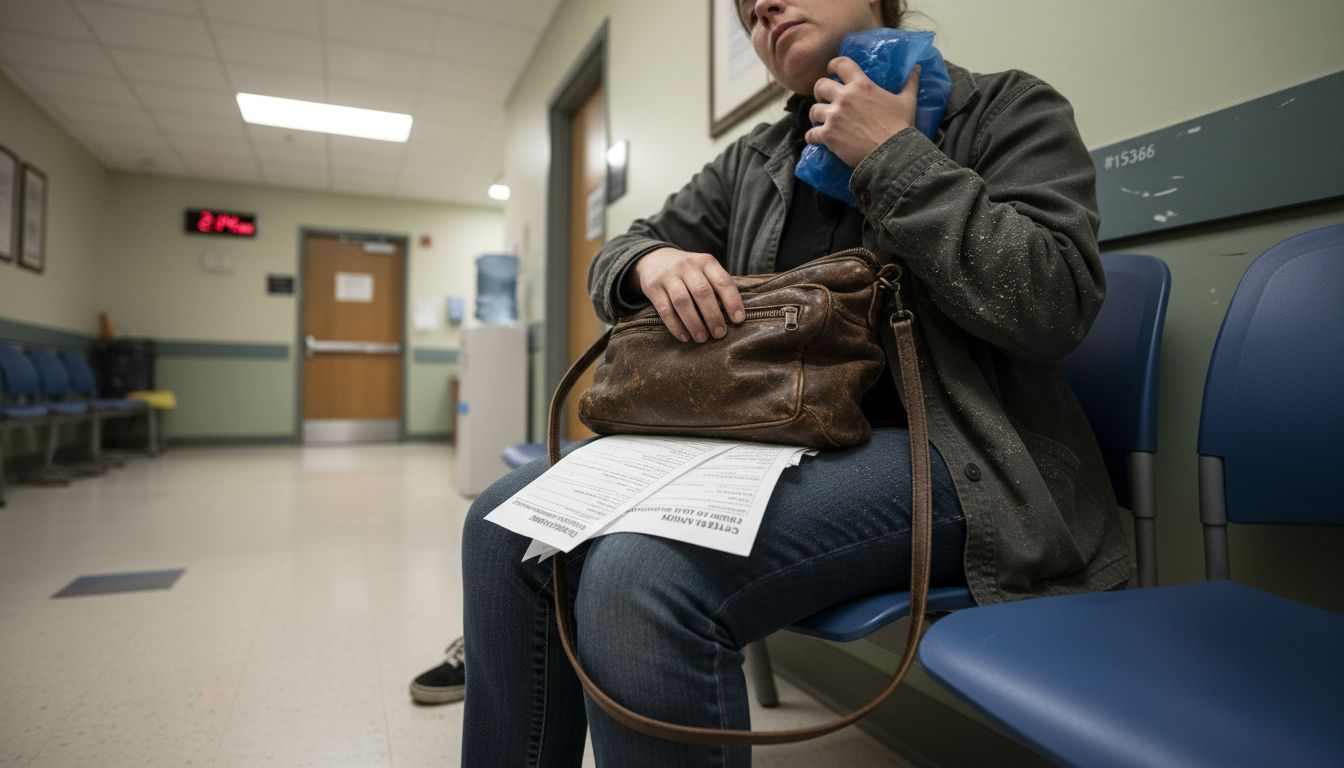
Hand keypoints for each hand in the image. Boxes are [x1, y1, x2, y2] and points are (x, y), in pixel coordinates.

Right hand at [628, 247, 744, 342]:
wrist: (654, 259)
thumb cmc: (688, 272)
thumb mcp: (704, 270)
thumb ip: (717, 287)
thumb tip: (733, 318)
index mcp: (706, 262)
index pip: (723, 281)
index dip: (732, 301)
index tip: (738, 320)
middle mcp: (687, 266)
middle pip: (702, 292)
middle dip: (713, 316)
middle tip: (719, 334)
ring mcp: (668, 275)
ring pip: (683, 301)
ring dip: (694, 323)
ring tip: (702, 339)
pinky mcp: (653, 287)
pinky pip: (665, 309)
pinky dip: (675, 326)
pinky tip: (684, 337)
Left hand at [807, 60, 919, 167]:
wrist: (892, 153)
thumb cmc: (900, 126)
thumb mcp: (908, 101)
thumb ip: (910, 82)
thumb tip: (917, 68)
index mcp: (861, 85)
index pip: (841, 64)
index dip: (833, 65)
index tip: (831, 71)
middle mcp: (844, 97)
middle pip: (820, 86)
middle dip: (820, 92)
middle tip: (824, 99)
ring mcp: (834, 116)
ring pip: (813, 110)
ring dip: (816, 115)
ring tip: (821, 121)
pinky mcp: (828, 135)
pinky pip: (811, 134)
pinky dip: (812, 137)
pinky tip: (816, 140)